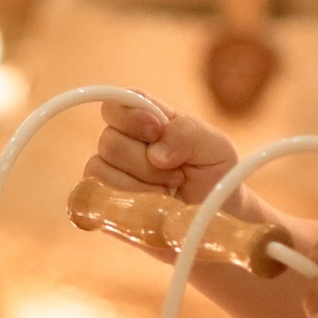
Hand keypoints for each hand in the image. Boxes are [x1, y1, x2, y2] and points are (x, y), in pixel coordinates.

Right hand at [89, 98, 242, 207]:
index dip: (130, 117)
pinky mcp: (108, 203)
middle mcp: (124, 143)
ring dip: (140, 186)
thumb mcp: (215, 145)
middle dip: (145, 163)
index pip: (117, 103)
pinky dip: (129, 204)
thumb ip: (187, 134)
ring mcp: (112, 174)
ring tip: (168, 192)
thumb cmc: (214, 172)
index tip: (156, 132)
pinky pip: (98, 198)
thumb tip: (155, 153)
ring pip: (100, 171)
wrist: (218, 214)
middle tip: (177, 174)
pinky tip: (153, 206)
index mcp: (147, 118)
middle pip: (109, 141)